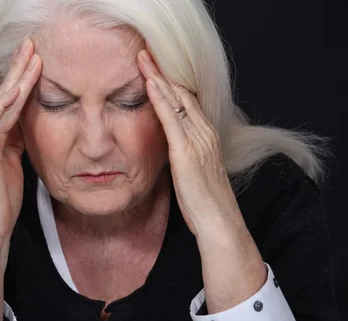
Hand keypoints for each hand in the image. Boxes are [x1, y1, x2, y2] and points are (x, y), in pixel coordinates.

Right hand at [0, 38, 41, 241]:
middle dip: (17, 69)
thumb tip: (28, 127)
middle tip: (31, 45)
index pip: (7, 103)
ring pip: (0, 103)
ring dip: (17, 79)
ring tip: (32, 57)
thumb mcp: (15, 165)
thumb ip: (17, 144)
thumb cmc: (4, 201)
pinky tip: (20, 87)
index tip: (36, 61)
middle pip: (2, 96)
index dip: (21, 81)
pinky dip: (7, 103)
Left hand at [137, 48, 265, 312]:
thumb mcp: (192, 175)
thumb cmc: (204, 204)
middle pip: (181, 95)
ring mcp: (197, 141)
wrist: (219, 224)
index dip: (169, 85)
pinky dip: (160, 99)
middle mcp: (204, 134)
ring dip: (158, 78)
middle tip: (145, 56)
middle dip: (162, 73)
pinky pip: (171, 118)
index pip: (186, 103)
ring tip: (143, 60)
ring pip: (177, 100)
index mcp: (205, 138)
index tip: (153, 70)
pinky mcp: (187, 152)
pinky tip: (150, 84)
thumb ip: (182, 158)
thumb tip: (169, 154)